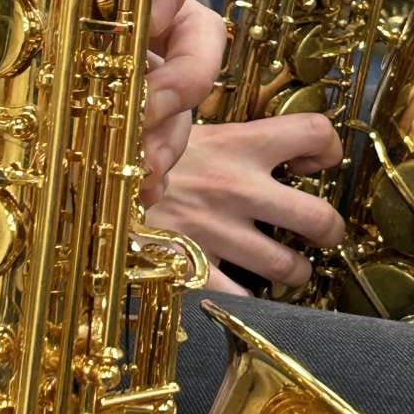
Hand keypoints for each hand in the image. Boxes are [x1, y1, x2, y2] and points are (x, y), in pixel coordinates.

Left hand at [0, 0, 223, 203]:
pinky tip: (139, 188)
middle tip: (155, 102)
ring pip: (179, 87)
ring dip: (175, 126)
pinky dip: (152, 162)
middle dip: (192, 67)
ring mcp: (106, 60)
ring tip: (144, 164)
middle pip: (192, 22)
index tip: (150, 12)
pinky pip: (145, 135)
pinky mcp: (92, 108)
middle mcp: (110, 3)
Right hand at [146, 114, 345, 295]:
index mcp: (240, 143)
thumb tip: (241, 111)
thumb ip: (220, 125)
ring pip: (290, 267)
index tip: (317, 162)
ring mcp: (220, 232)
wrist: (84, 181)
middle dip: (330, 231)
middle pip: (319, 218)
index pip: (313, 132)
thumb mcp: (179, 124)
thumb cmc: (133, 149)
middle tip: (323, 234)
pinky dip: (251, 303)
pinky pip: (242, 300)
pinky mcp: (195, 268)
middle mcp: (239, 188)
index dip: (329, 148)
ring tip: (290, 269)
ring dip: (296, 272)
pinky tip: (246, 293)